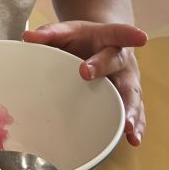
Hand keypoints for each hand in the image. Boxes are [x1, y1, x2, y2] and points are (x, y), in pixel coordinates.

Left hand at [23, 21, 146, 145]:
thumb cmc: (82, 39)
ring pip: (132, 93)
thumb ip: (50, 33)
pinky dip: (136, 124)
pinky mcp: (127, 97)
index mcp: (107, 37)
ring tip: (129, 128)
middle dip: (106, 71)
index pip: (116, 33)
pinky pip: (135, 110)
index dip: (128, 34)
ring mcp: (126, 79)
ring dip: (131, 110)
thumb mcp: (67, 31)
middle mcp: (121, 59)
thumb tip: (28, 38)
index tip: (140, 37)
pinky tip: (133, 138)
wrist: (100, 43)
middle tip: (88, 77)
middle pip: (117, 63)